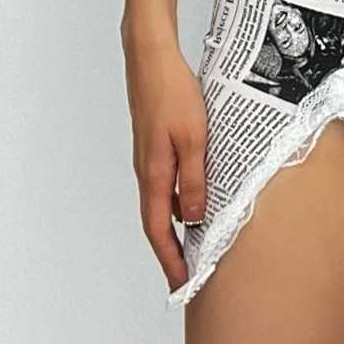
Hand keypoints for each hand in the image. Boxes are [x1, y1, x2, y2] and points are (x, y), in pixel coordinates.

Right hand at [122, 34, 208, 290]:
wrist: (151, 59)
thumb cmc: (173, 94)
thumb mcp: (194, 138)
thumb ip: (195, 179)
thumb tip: (194, 218)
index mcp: (154, 173)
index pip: (158, 229)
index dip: (169, 258)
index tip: (181, 283)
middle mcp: (147, 170)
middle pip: (157, 220)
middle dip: (172, 250)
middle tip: (189, 272)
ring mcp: (148, 157)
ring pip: (161, 200)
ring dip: (175, 225)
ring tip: (197, 242)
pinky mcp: (154, 143)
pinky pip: (165, 181)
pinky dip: (177, 198)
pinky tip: (195, 197)